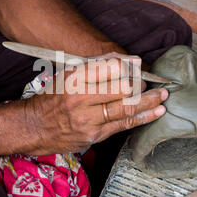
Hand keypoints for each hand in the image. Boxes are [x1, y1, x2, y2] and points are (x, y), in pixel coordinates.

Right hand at [22, 54, 168, 154]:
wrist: (33, 126)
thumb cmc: (53, 98)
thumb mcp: (68, 74)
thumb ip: (97, 66)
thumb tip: (129, 61)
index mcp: (75, 78)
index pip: (111, 68)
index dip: (130, 67)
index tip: (140, 66)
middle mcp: (80, 98)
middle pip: (122, 88)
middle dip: (142, 85)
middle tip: (154, 83)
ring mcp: (87, 119)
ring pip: (126, 108)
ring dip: (148, 101)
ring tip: (163, 96)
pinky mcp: (93, 135)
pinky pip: (122, 125)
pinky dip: (142, 118)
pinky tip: (156, 113)